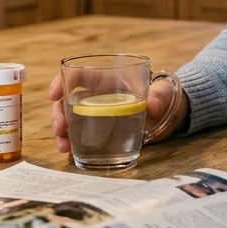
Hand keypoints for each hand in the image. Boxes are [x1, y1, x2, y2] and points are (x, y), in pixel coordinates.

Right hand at [49, 75, 187, 153]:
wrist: (171, 115)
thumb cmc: (165, 95)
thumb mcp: (164, 94)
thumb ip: (159, 96)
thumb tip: (153, 104)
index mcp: (108, 80)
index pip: (79, 76)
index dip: (62, 82)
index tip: (54, 95)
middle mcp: (98, 96)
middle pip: (68, 100)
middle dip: (58, 113)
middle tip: (61, 128)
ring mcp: (97, 114)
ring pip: (70, 119)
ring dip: (61, 130)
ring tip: (63, 145)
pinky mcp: (101, 131)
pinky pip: (80, 135)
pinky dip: (71, 142)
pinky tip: (68, 151)